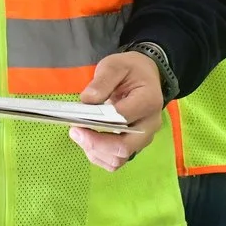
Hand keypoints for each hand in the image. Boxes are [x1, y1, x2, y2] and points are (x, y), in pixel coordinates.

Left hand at [73, 50, 165, 169]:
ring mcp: (143, 138)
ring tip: (80, 135)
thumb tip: (87, 100)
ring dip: (95, 152)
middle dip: (95, 144)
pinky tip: (88, 142)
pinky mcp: (135, 146)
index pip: (123, 119)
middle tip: (75, 132)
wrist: (146, 77)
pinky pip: (116, 161)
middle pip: (123, 147)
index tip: (78, 121)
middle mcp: (150, 124)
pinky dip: (99, 156)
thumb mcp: (116, 65)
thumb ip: (102, 80)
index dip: (98, 123)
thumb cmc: (131, 70)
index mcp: (148, 101)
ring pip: (119, 158)